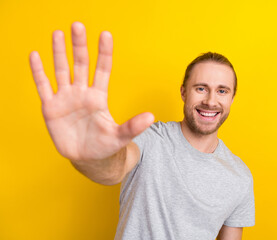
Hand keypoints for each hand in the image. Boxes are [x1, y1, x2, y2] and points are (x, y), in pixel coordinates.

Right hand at [29, 22, 153, 161]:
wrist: (87, 158)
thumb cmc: (105, 145)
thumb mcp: (120, 136)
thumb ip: (133, 126)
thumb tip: (151, 117)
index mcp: (99, 97)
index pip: (102, 69)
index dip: (104, 52)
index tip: (105, 34)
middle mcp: (82, 93)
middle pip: (80, 64)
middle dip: (79, 45)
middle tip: (78, 25)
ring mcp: (66, 98)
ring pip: (61, 70)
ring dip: (58, 52)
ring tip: (57, 33)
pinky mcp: (51, 107)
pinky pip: (44, 86)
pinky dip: (38, 71)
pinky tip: (35, 55)